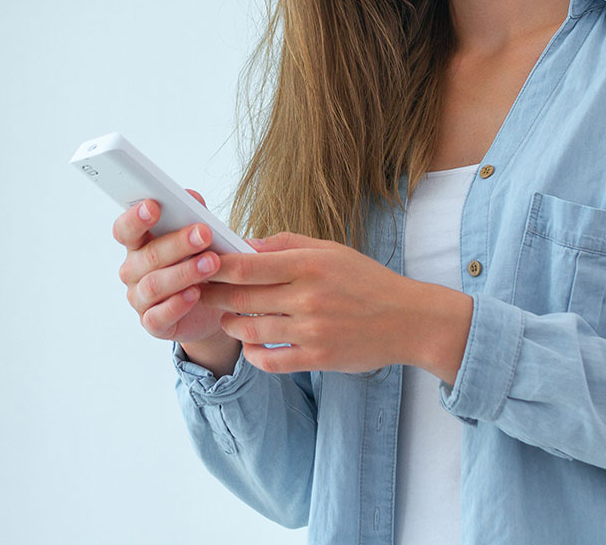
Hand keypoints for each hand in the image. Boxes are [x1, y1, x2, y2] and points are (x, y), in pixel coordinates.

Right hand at [113, 191, 230, 346]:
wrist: (214, 305)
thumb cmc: (201, 261)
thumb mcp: (202, 237)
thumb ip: (195, 216)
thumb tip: (193, 198)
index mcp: (139, 243)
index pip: (125, 229)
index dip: (136, 217)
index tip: (153, 205)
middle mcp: (133, 270)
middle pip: (148, 255)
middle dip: (177, 243)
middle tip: (204, 233)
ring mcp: (140, 298)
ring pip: (154, 285)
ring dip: (184, 272)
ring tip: (212, 263)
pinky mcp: (153, 323)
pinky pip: (157, 316)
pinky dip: (177, 305)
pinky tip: (195, 294)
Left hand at [201, 232, 473, 380]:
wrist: (408, 320)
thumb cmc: (366, 280)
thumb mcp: (330, 250)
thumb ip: (285, 245)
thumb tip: (244, 244)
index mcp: (309, 264)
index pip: (247, 265)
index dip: (215, 266)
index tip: (198, 264)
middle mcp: (307, 297)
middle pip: (242, 298)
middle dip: (213, 295)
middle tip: (197, 292)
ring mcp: (312, 330)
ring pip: (250, 330)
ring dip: (231, 325)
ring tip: (227, 318)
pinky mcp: (317, 358)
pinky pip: (269, 360)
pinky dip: (252, 354)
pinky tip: (251, 345)